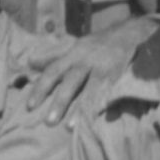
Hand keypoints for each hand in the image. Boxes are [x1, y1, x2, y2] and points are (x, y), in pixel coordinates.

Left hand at [24, 27, 147, 125]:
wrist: (129, 32)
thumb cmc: (98, 44)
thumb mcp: (75, 46)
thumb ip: (54, 57)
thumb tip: (30, 62)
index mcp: (73, 55)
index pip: (52, 71)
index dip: (41, 88)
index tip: (30, 107)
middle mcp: (86, 61)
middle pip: (70, 81)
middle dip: (59, 102)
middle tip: (49, 122)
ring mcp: (103, 68)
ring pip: (90, 89)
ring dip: (80, 109)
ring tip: (70, 127)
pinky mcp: (118, 75)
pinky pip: (109, 92)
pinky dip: (103, 105)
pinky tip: (97, 118)